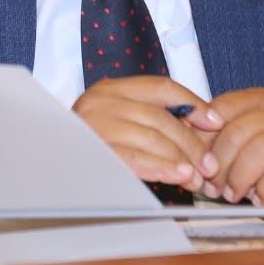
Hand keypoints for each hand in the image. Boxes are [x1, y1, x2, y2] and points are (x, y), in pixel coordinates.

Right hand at [72, 76, 222, 191]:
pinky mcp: (92, 152)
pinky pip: (135, 159)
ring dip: (181, 159)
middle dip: (192, 143)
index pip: (162, 87)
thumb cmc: (94, 145)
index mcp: (112, 88)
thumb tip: (203, 124)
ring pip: (152, 137)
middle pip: (161, 117)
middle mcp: (101, 101)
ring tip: (197, 176)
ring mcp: (94, 125)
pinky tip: (179, 175)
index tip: (215, 122)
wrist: (48, 165)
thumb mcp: (123, 120)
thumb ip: (156, 117)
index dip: (193, 103)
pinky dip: (162, 168)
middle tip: (210, 164)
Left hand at [203, 88, 263, 212]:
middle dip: (218, 164)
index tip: (195, 158)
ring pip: (258, 151)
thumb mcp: (244, 147)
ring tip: (234, 194)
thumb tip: (184, 141)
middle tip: (212, 186)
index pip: (222, 107)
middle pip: (237, 131)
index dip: (203, 136)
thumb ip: (218, 139)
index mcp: (262, 101)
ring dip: (239, 179)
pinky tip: (262, 197)